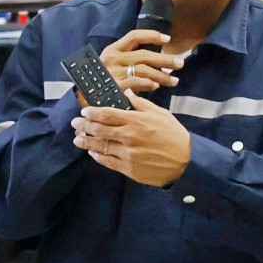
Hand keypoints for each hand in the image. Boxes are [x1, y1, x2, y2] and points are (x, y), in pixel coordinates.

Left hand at [71, 92, 191, 186]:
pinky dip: (98, 156)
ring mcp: (128, 154)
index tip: (84, 111)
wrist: (186, 162)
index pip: (107, 114)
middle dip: (84, 125)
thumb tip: (126, 93)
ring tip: (77, 139)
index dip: (92, 112)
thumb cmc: (173, 135)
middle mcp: (129, 137)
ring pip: (100, 146)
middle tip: (75, 123)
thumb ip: (140, 104)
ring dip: (86, 142)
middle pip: (99, 130)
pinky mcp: (129, 169)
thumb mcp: (160, 114)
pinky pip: (108, 161)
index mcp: (136, 121)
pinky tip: (92, 153)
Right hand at [100, 29, 184, 99]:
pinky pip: (135, 82)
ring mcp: (113, 72)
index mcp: (113, 49)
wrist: (83, 99)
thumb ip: (129, 60)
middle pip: (144, 55)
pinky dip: (147, 83)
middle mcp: (113, 58)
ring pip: (143, 69)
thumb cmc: (102, 81)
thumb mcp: (112, 65)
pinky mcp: (114, 86)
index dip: (152, 36)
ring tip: (174, 80)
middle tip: (180, 63)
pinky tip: (156, 86)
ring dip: (161, 75)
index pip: (134, 36)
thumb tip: (157, 61)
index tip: (167, 39)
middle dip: (165, 59)